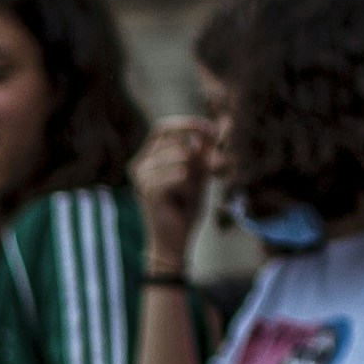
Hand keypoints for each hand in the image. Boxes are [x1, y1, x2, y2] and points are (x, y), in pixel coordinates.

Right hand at [131, 115, 222, 249]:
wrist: (173, 241)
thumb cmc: (184, 207)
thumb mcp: (199, 173)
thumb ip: (207, 149)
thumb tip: (224, 121)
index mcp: (146, 158)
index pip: (163, 128)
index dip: (187, 125)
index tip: (211, 130)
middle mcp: (139, 165)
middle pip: (175, 140)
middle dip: (200, 152)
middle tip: (212, 170)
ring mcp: (142, 177)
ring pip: (182, 156)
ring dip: (195, 174)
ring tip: (188, 193)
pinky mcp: (149, 190)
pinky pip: (182, 174)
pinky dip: (190, 187)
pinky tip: (181, 201)